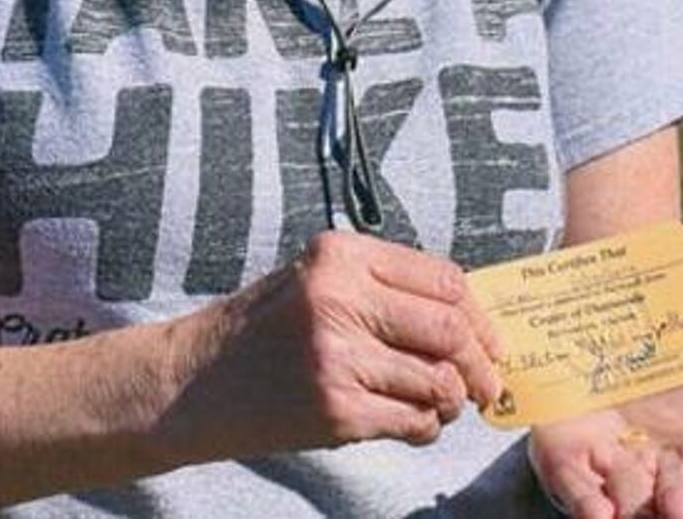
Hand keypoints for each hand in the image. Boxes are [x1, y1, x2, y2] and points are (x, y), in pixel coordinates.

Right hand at [163, 230, 504, 460]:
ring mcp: (338, 358)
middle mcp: (340, 300)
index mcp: (342, 256)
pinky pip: (411, 421)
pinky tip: (413, 422)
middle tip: (487, 382)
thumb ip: (384, 287)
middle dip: (480, 362)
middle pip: (449, 330)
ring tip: (444, 403)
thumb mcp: (317, 280)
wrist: (191, 384)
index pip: (443, 279)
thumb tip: (468, 317)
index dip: (479, 315)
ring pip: (436, 381)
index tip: (491, 340)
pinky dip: (425, 426)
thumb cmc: (262, 329)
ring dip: (452, 399)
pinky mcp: (335, 411)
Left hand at [526, 351, 682, 517]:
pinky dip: (585, 502)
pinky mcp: (572, 470)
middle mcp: (667, 482)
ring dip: (631, 491)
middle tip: (677, 499)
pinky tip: (594, 508)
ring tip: (628, 463)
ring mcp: (618, 479)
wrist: (621, 346)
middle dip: (679, 502)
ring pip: (629, 502)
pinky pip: (576, 497)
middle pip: (679, 505)